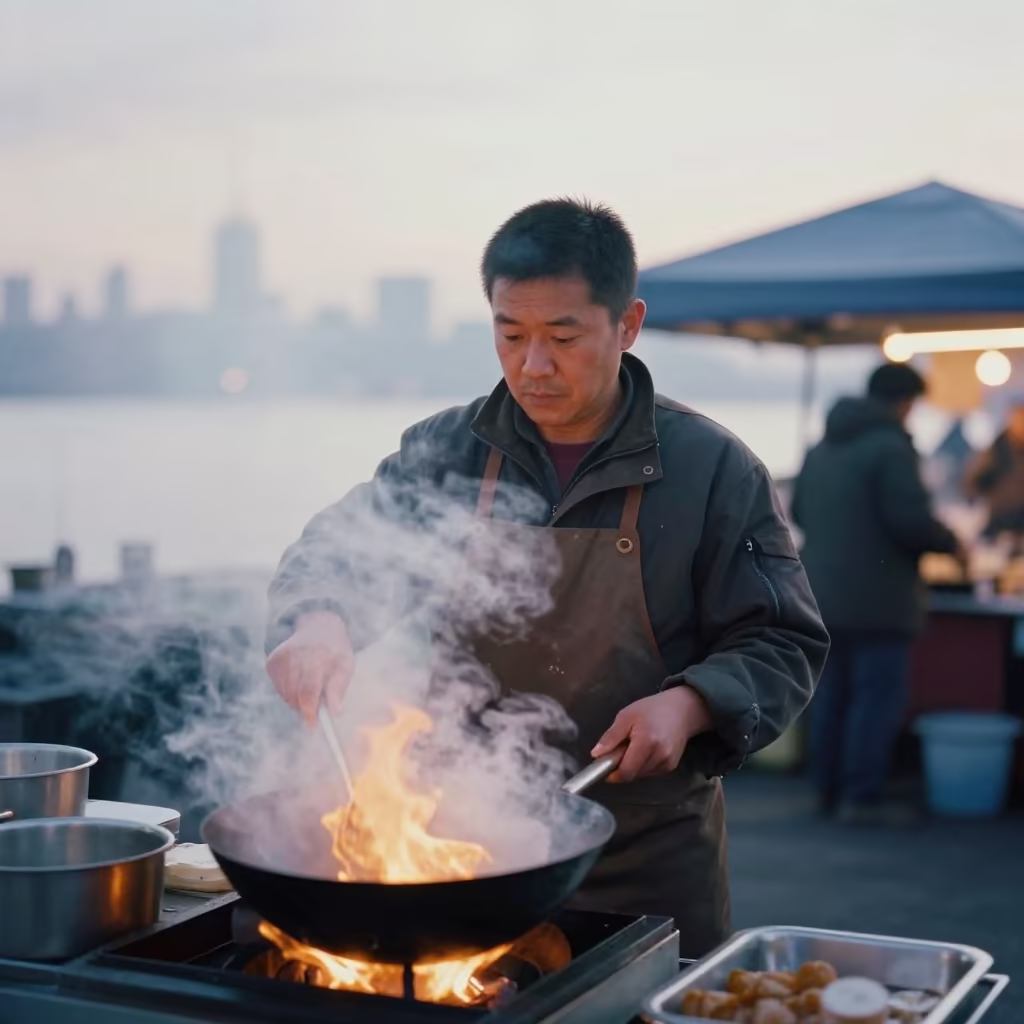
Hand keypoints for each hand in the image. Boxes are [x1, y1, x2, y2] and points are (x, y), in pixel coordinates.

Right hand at [266, 612, 354, 726]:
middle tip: (315, 712)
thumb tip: (335, 712)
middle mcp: (297, 656)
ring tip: (311, 688)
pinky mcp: (272, 661)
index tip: (313, 725)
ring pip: (286, 694)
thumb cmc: (335, 652)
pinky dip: (289, 691)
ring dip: (298, 700)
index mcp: (318, 656)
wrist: (318, 627)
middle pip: (295, 695)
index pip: (309, 690)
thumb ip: (339, 688)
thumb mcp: (346, 665)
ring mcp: (282, 657)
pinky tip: (300, 680)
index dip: (309, 711)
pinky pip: (279, 687)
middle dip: (305, 708)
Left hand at [591, 686, 712, 782]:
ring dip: (633, 765)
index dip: (612, 773)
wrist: (682, 710)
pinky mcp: (671, 766)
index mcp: (646, 741)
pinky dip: (643, 764)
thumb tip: (596, 754)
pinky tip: (647, 749)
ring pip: (641, 774)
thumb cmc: (651, 709)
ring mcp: (667, 762)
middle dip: (622, 765)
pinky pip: (650, 771)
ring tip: (636, 745)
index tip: (604, 766)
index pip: (626, 771)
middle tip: (622, 747)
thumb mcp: (626, 716)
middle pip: (632, 774)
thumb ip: (611, 736)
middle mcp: (659, 755)